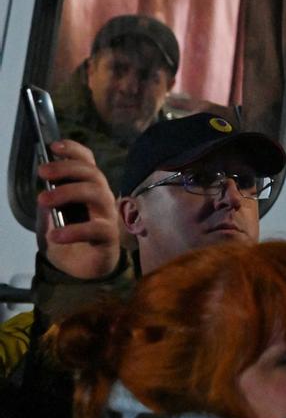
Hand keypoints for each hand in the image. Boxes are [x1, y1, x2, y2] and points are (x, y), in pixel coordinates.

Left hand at [36, 140, 120, 278]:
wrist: (79, 271)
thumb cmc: (67, 239)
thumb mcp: (50, 218)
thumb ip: (49, 204)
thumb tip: (45, 191)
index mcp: (88, 189)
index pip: (88, 162)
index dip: (74, 150)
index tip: (54, 146)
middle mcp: (101, 198)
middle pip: (93, 174)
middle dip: (67, 168)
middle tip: (43, 173)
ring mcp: (107, 216)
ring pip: (97, 193)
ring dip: (68, 192)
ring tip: (43, 201)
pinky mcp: (109, 237)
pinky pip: (96, 229)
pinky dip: (74, 230)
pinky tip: (56, 235)